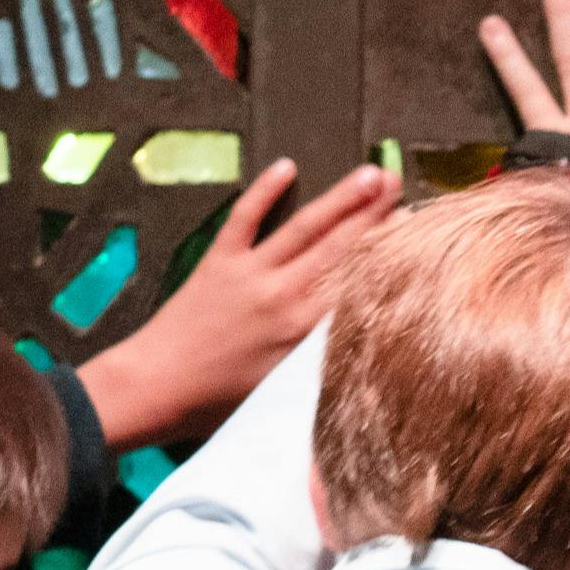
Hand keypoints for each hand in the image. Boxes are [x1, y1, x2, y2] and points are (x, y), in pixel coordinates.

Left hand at [76, 158, 400, 448]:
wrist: (154, 387)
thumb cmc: (218, 403)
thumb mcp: (284, 394)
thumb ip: (322, 363)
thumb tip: (361, 344)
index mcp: (304, 332)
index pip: (359, 284)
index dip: (389, 254)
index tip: (414, 230)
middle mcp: (284, 295)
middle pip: (340, 247)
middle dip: (374, 213)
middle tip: (400, 183)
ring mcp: (250, 273)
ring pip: (304, 228)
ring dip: (340, 198)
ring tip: (370, 173)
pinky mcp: (218, 262)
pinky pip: (245, 218)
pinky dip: (264, 191)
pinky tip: (286, 166)